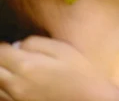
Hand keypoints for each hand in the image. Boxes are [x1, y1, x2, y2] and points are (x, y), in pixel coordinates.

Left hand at [0, 36, 118, 100]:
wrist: (90, 100)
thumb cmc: (80, 73)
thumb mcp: (64, 50)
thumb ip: (37, 43)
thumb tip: (18, 45)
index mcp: (26, 66)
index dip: (3, 46)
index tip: (9, 45)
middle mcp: (15, 84)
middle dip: (0, 60)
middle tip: (10, 57)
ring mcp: (16, 99)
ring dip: (0, 74)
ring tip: (11, 69)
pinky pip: (2, 98)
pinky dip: (4, 88)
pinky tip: (16, 83)